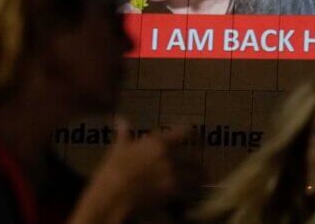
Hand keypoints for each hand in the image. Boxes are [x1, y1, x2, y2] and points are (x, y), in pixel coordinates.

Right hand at [69, 118, 199, 223]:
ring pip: (195, 176)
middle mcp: (169, 156)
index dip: (192, 133)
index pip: (183, 132)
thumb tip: (120, 119)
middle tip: (202, 168)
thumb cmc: (113, 168)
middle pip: (194, 158)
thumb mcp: (118, 148)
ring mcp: (173, 174)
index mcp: (158, 142)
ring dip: (198, 179)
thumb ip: (124, 133)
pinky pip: (188, 192)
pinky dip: (189, 193)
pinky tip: (189, 196)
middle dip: (198, 164)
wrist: (113, 193)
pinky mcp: (172, 192)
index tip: (196, 135)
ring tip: (201, 182)